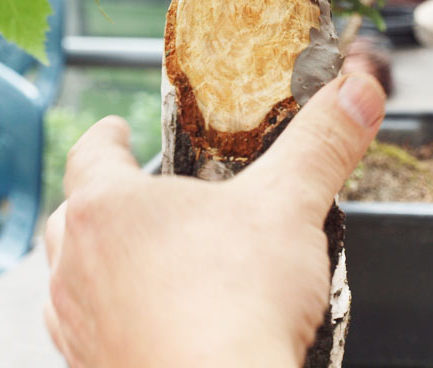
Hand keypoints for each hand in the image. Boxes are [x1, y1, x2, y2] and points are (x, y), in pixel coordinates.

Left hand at [44, 74, 384, 367]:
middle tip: (143, 195)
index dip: (107, 136)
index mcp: (110, 208)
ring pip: (74, 275)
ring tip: (145, 257)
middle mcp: (78, 264)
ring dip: (101, 259)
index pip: (91, 153)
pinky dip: (112, 314)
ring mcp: (79, 323)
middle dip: (104, 198)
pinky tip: (152, 318)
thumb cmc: (237, 306)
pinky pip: (88, 329)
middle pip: (77, 214)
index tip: (117, 128)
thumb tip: (358, 92)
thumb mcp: (290, 205)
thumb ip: (323, 143)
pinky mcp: (94, 367)